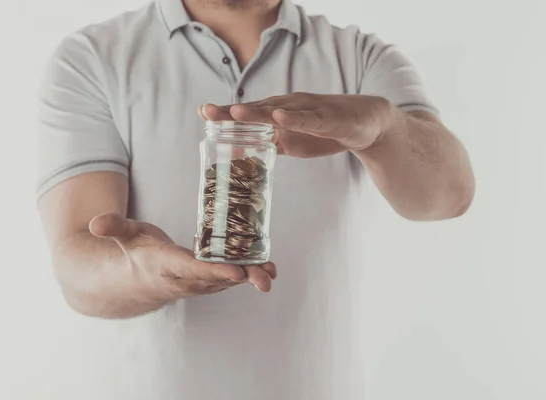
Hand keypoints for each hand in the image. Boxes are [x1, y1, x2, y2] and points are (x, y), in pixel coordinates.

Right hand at [89, 213, 276, 306]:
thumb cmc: (133, 252)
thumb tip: (94, 223)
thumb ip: (113, 227)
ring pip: (226, 282)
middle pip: (216, 280)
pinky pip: (228, 280)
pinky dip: (248, 274)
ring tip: (273, 271)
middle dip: (242, 277)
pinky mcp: (204, 282)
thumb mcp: (123, 235)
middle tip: (265, 276)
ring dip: (251, 277)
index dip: (215, 272)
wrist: (131, 283)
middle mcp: (183, 279)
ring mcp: (195, 284)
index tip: (237, 272)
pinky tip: (269, 268)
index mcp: (165, 265)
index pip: (192, 269)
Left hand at [198, 93, 395, 156]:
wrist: (365, 123)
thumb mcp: (292, 142)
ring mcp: (308, 111)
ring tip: (235, 112)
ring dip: (256, 112)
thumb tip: (239, 156)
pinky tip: (279, 117)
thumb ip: (268, 146)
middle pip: (257, 109)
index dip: (226, 113)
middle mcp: (289, 107)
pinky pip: (309, 119)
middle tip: (207, 112)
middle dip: (231, 111)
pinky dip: (294, 118)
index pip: (248, 114)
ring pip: (279, 111)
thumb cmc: (325, 130)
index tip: (203, 113)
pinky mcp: (328, 118)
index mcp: (279, 114)